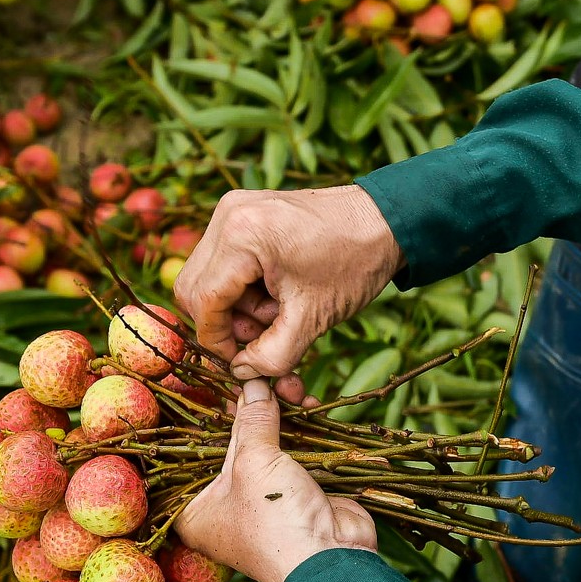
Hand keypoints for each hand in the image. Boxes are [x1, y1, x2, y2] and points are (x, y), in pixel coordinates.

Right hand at [174, 185, 402, 398]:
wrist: (385, 221)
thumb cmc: (354, 262)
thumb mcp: (313, 318)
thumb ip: (273, 355)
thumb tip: (241, 372)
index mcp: (241, 236)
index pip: (204, 301)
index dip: (217, 340)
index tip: (240, 362)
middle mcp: (228, 215)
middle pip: (195, 288)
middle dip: (226, 322)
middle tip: (264, 336)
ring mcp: (233, 210)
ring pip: (207, 276)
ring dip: (237, 306)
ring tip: (279, 312)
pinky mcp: (243, 212)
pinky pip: (223, 260)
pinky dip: (243, 286)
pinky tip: (276, 293)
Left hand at [176, 379, 376, 581]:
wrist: (331, 559)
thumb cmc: (273, 519)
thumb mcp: (254, 463)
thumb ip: (252, 421)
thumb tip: (253, 383)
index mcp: (198, 508)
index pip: (195, 451)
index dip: (209, 415)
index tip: (221, 381)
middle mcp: (226, 505)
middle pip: (234, 445)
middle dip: (252, 410)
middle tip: (262, 378)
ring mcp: (263, 498)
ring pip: (266, 445)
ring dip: (281, 414)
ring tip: (291, 386)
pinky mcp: (296, 492)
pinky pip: (294, 452)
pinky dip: (302, 429)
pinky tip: (307, 402)